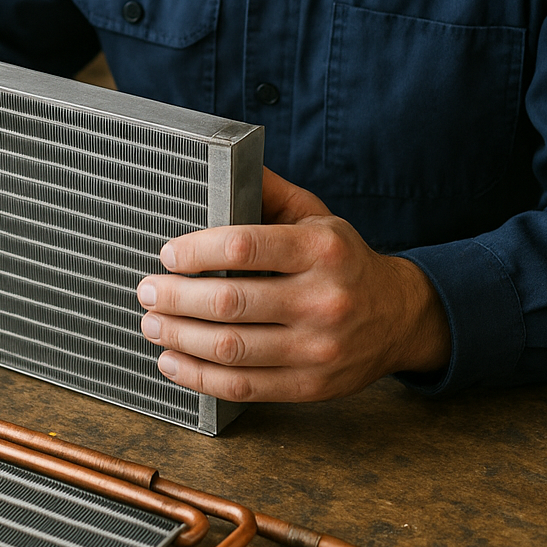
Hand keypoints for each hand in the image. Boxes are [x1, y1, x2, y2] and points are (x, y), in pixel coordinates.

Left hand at [136, 168, 450, 402]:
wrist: (400, 317)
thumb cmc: (342, 259)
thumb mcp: (316, 214)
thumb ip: (268, 190)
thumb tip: (221, 159)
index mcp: (322, 249)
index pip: (245, 247)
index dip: (197, 251)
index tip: (167, 253)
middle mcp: (323, 299)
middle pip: (230, 303)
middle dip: (176, 297)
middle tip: (147, 290)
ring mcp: (319, 349)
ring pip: (231, 349)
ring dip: (179, 337)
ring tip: (152, 323)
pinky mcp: (311, 386)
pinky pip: (244, 387)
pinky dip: (199, 377)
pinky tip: (172, 361)